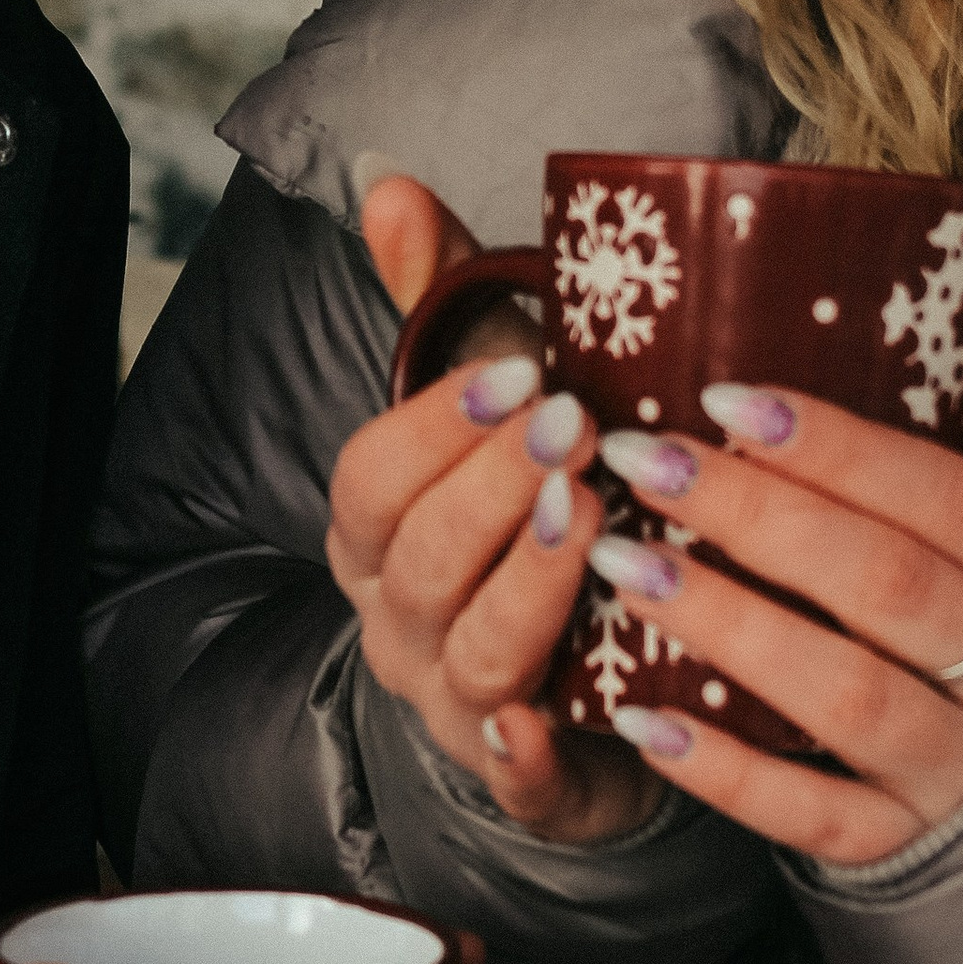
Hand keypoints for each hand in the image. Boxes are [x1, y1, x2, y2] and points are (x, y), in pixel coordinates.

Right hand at [331, 173, 657, 843]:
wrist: (591, 675)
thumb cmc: (532, 518)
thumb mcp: (494, 404)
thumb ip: (439, 299)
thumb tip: (390, 182)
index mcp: (378, 535)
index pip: (371, 478)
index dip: (437, 425)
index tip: (522, 369)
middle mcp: (400, 623)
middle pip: (417, 560)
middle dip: (491, 491)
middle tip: (574, 429)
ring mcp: (456, 707)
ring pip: (471, 654)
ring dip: (525, 589)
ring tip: (589, 521)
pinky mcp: (530, 781)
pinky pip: (515, 780)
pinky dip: (526, 757)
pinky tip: (552, 719)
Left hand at [594, 368, 962, 865]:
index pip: (951, 501)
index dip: (841, 448)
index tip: (728, 399)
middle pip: (888, 586)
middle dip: (758, 516)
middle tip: (646, 461)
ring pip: (846, 696)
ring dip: (728, 626)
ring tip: (623, 565)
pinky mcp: (906, 846)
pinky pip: (814, 816)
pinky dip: (726, 774)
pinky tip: (643, 720)